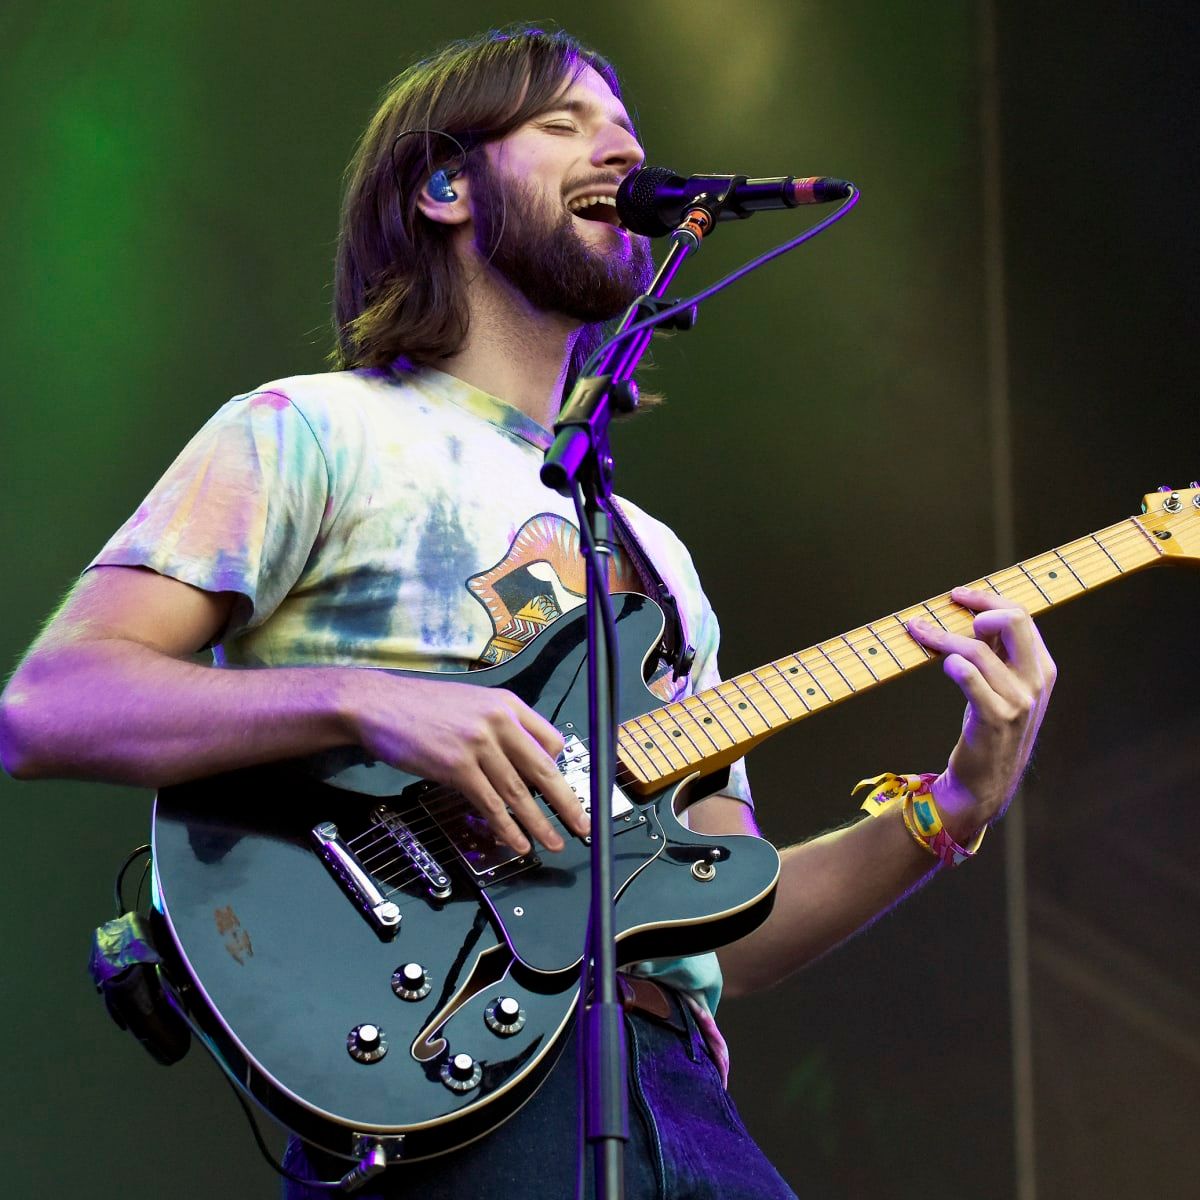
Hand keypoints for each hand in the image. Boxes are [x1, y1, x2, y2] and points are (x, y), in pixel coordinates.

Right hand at [347, 674, 588, 854]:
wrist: (378, 704)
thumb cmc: (421, 707)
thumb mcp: (472, 703)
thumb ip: (499, 727)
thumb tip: (520, 761)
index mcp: (507, 703)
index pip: (551, 739)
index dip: (560, 769)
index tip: (565, 790)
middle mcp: (499, 721)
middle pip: (544, 768)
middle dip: (566, 802)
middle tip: (582, 825)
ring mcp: (479, 744)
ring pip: (520, 792)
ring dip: (539, 823)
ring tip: (553, 843)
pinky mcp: (457, 766)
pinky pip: (491, 804)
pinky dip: (506, 828)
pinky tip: (516, 842)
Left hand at [907, 586, 1055, 842]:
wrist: (986, 781)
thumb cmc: (988, 727)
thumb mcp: (1002, 686)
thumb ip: (996, 653)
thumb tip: (969, 614)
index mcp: (1041, 667)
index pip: (1021, 615)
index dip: (987, 599)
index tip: (957, 595)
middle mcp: (1035, 681)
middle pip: (1014, 620)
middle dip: (977, 606)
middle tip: (946, 607)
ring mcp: (1018, 701)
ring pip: (978, 649)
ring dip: (942, 636)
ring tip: (918, 632)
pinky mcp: (995, 719)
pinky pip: (971, 679)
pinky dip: (954, 665)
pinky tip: (943, 663)